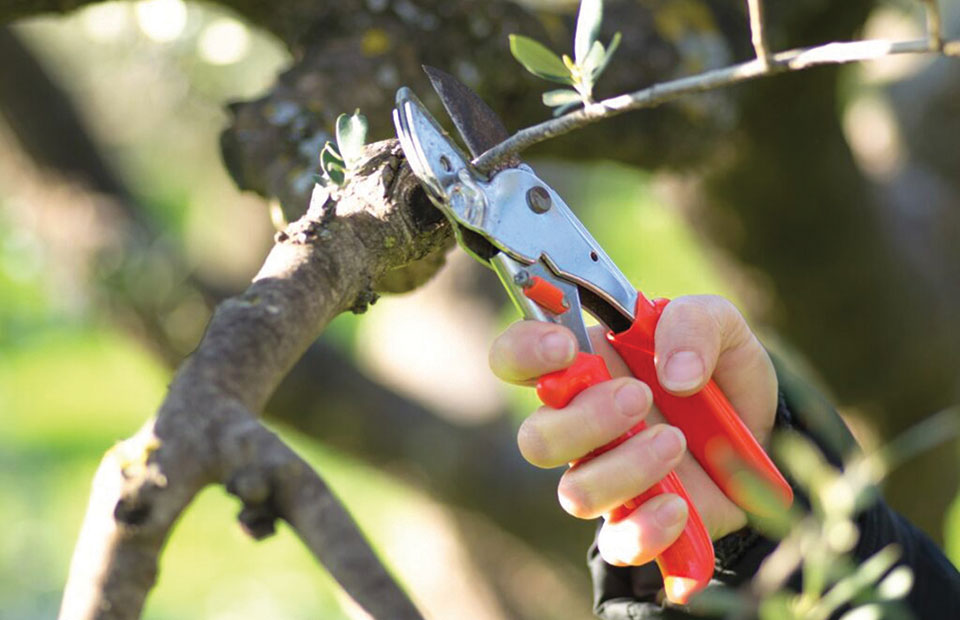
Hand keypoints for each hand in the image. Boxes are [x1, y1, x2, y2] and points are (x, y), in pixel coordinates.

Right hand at [489, 295, 777, 566]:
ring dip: (626, 468)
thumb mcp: (720, 325)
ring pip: (575, 493)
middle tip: (641, 396)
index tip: (566, 348)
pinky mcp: (636, 523)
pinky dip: (647, 529)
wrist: (762, 438)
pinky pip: (618, 544)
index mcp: (582, 367)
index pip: (514, 360)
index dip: (523, 353)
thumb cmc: (719, 372)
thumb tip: (675, 374)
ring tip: (676, 441)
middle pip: (536, 439)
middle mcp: (579, 425)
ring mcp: (603, 477)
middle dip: (586, 420)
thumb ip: (693, 324)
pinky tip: (680, 505)